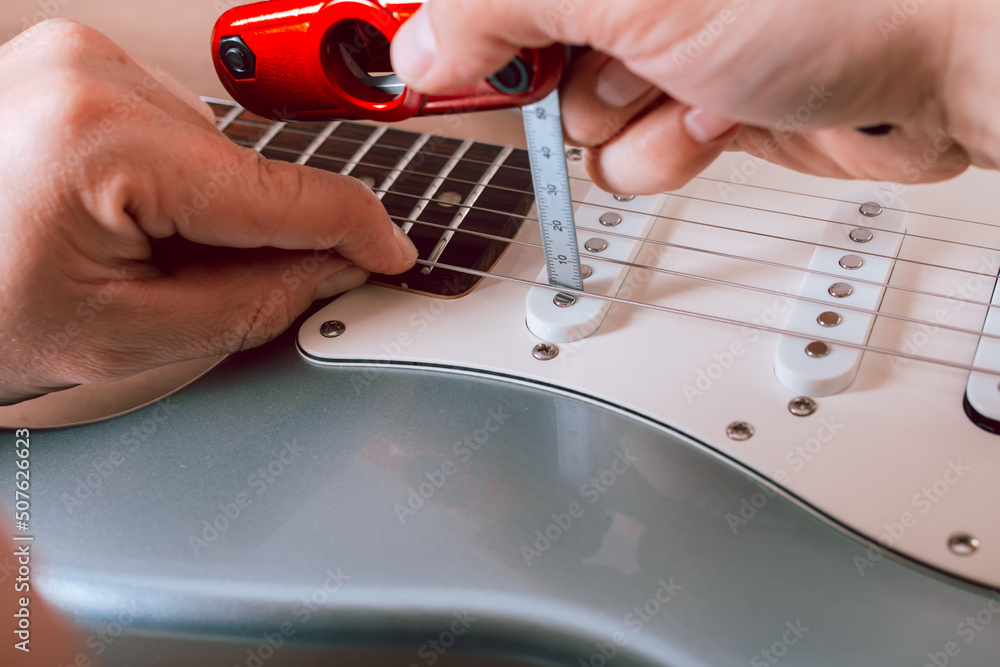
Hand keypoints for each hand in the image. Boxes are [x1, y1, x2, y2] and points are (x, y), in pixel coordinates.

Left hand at [0, 20, 417, 404]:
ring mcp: (79, 56)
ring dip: (214, 213)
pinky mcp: (77, 61)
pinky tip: (129, 218)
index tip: (392, 251)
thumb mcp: (134, 340)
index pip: (279, 191)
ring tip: (138, 255)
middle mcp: (91, 72)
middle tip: (203, 291)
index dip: (354, 229)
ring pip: (219, 154)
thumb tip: (334, 267)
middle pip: (249, 172)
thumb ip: (258, 302)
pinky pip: (179, 132)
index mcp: (102, 140)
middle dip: (259, 238)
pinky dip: (180, 185)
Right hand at [391, 0, 996, 192]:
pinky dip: (662, 152)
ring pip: (578, 107)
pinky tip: (707, 123)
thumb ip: (496, 5)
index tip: (421, 62)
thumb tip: (419, 47)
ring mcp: (671, 33)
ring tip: (674, 92)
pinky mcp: (705, 96)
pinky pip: (636, 148)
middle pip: (523, 39)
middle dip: (546, 73)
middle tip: (589, 69)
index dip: (447, 20)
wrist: (953, 60)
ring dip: (615, 121)